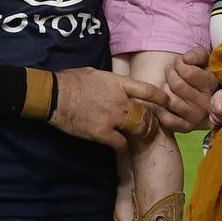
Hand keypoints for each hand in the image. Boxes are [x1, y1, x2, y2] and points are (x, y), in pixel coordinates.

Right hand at [50, 67, 167, 150]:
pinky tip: (122, 147)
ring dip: (138, 134)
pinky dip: (123, 146)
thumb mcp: (96, 73)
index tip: (167, 103)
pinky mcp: (102, 133)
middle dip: (149, 121)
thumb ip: (111, 81)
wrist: (54, 95)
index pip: (148, 90)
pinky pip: (120, 143)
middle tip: (150, 126)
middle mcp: (120, 101)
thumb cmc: (71, 81)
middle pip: (145, 113)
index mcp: (118, 84)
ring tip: (138, 137)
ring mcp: (112, 117)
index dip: (161, 98)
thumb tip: (115, 84)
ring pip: (136, 129)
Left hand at [156, 45, 217, 132]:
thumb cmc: (200, 71)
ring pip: (170, 100)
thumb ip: (196, 54)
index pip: (188, 73)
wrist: (199, 92)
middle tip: (171, 70)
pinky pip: (167, 118)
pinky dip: (160, 109)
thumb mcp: (203, 59)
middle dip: (170, 73)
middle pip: (177, 85)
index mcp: (213, 85)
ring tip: (169, 85)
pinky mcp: (187, 127)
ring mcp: (197, 116)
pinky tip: (163, 101)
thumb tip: (186, 59)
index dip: (179, 64)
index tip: (180, 61)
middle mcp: (207, 103)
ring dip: (164, 89)